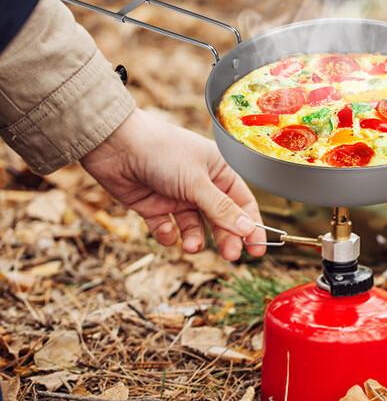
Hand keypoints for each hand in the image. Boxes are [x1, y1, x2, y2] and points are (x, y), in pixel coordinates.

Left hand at [80, 108, 265, 260]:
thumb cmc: (162, 151)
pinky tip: (165, 227)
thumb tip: (249, 230)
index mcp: (218, 171)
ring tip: (190, 246)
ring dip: (195, 239)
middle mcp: (200, 184)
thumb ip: (221, 209)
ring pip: (194, 227)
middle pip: (220, 219)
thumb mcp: (197, 182)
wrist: (115, 145)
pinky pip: (167, 228)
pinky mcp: (154, 207)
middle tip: (231, 256)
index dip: (251, 226)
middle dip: (225, 237)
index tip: (257, 250)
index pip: (242, 203)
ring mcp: (177, 196)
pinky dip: (167, 233)